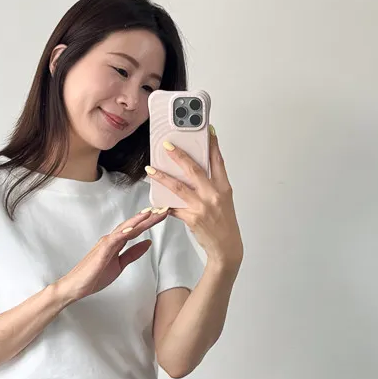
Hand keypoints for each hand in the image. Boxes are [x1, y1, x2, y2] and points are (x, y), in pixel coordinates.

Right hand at [55, 206, 169, 303]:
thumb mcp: (119, 264)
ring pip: (124, 228)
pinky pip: (114, 240)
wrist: (76, 286)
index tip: (163, 214)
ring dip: (138, 220)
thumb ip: (133, 253)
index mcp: (116, 242)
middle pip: (133, 225)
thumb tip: (148, 243)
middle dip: (149, 217)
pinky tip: (133, 228)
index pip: (136, 229)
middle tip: (164, 208)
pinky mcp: (101, 251)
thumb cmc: (94, 276)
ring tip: (151, 213)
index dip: (150, 222)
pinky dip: (124, 233)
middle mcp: (111, 239)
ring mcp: (105, 244)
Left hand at [146, 125, 242, 269]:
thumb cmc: (224, 223)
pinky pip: (174, 207)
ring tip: (150, 169)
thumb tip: (196, 171)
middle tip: (167, 146)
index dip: (212, 145)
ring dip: (162, 177)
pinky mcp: (192, 218)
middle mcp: (214, 195)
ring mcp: (203, 206)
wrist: (226, 247)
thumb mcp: (224, 200)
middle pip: (195, 169)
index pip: (218, 161)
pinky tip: (154, 200)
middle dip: (179, 156)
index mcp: (224, 188)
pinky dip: (164, 204)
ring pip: (179, 187)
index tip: (208, 131)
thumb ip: (212, 185)